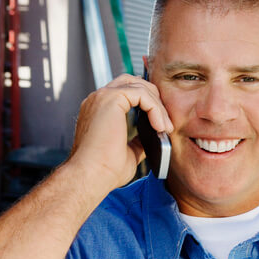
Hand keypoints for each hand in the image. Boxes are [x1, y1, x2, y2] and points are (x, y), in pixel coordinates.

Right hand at [69, 74, 173, 190]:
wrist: (91, 177)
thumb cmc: (104, 170)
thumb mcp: (129, 152)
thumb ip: (139, 140)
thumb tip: (154, 137)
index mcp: (99, 110)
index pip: (128, 93)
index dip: (148, 104)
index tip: (162, 126)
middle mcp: (98, 100)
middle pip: (134, 82)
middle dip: (154, 98)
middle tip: (166, 122)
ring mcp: (102, 97)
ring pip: (140, 86)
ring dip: (157, 106)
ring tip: (165, 128)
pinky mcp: (110, 99)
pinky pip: (141, 93)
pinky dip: (155, 108)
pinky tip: (159, 126)